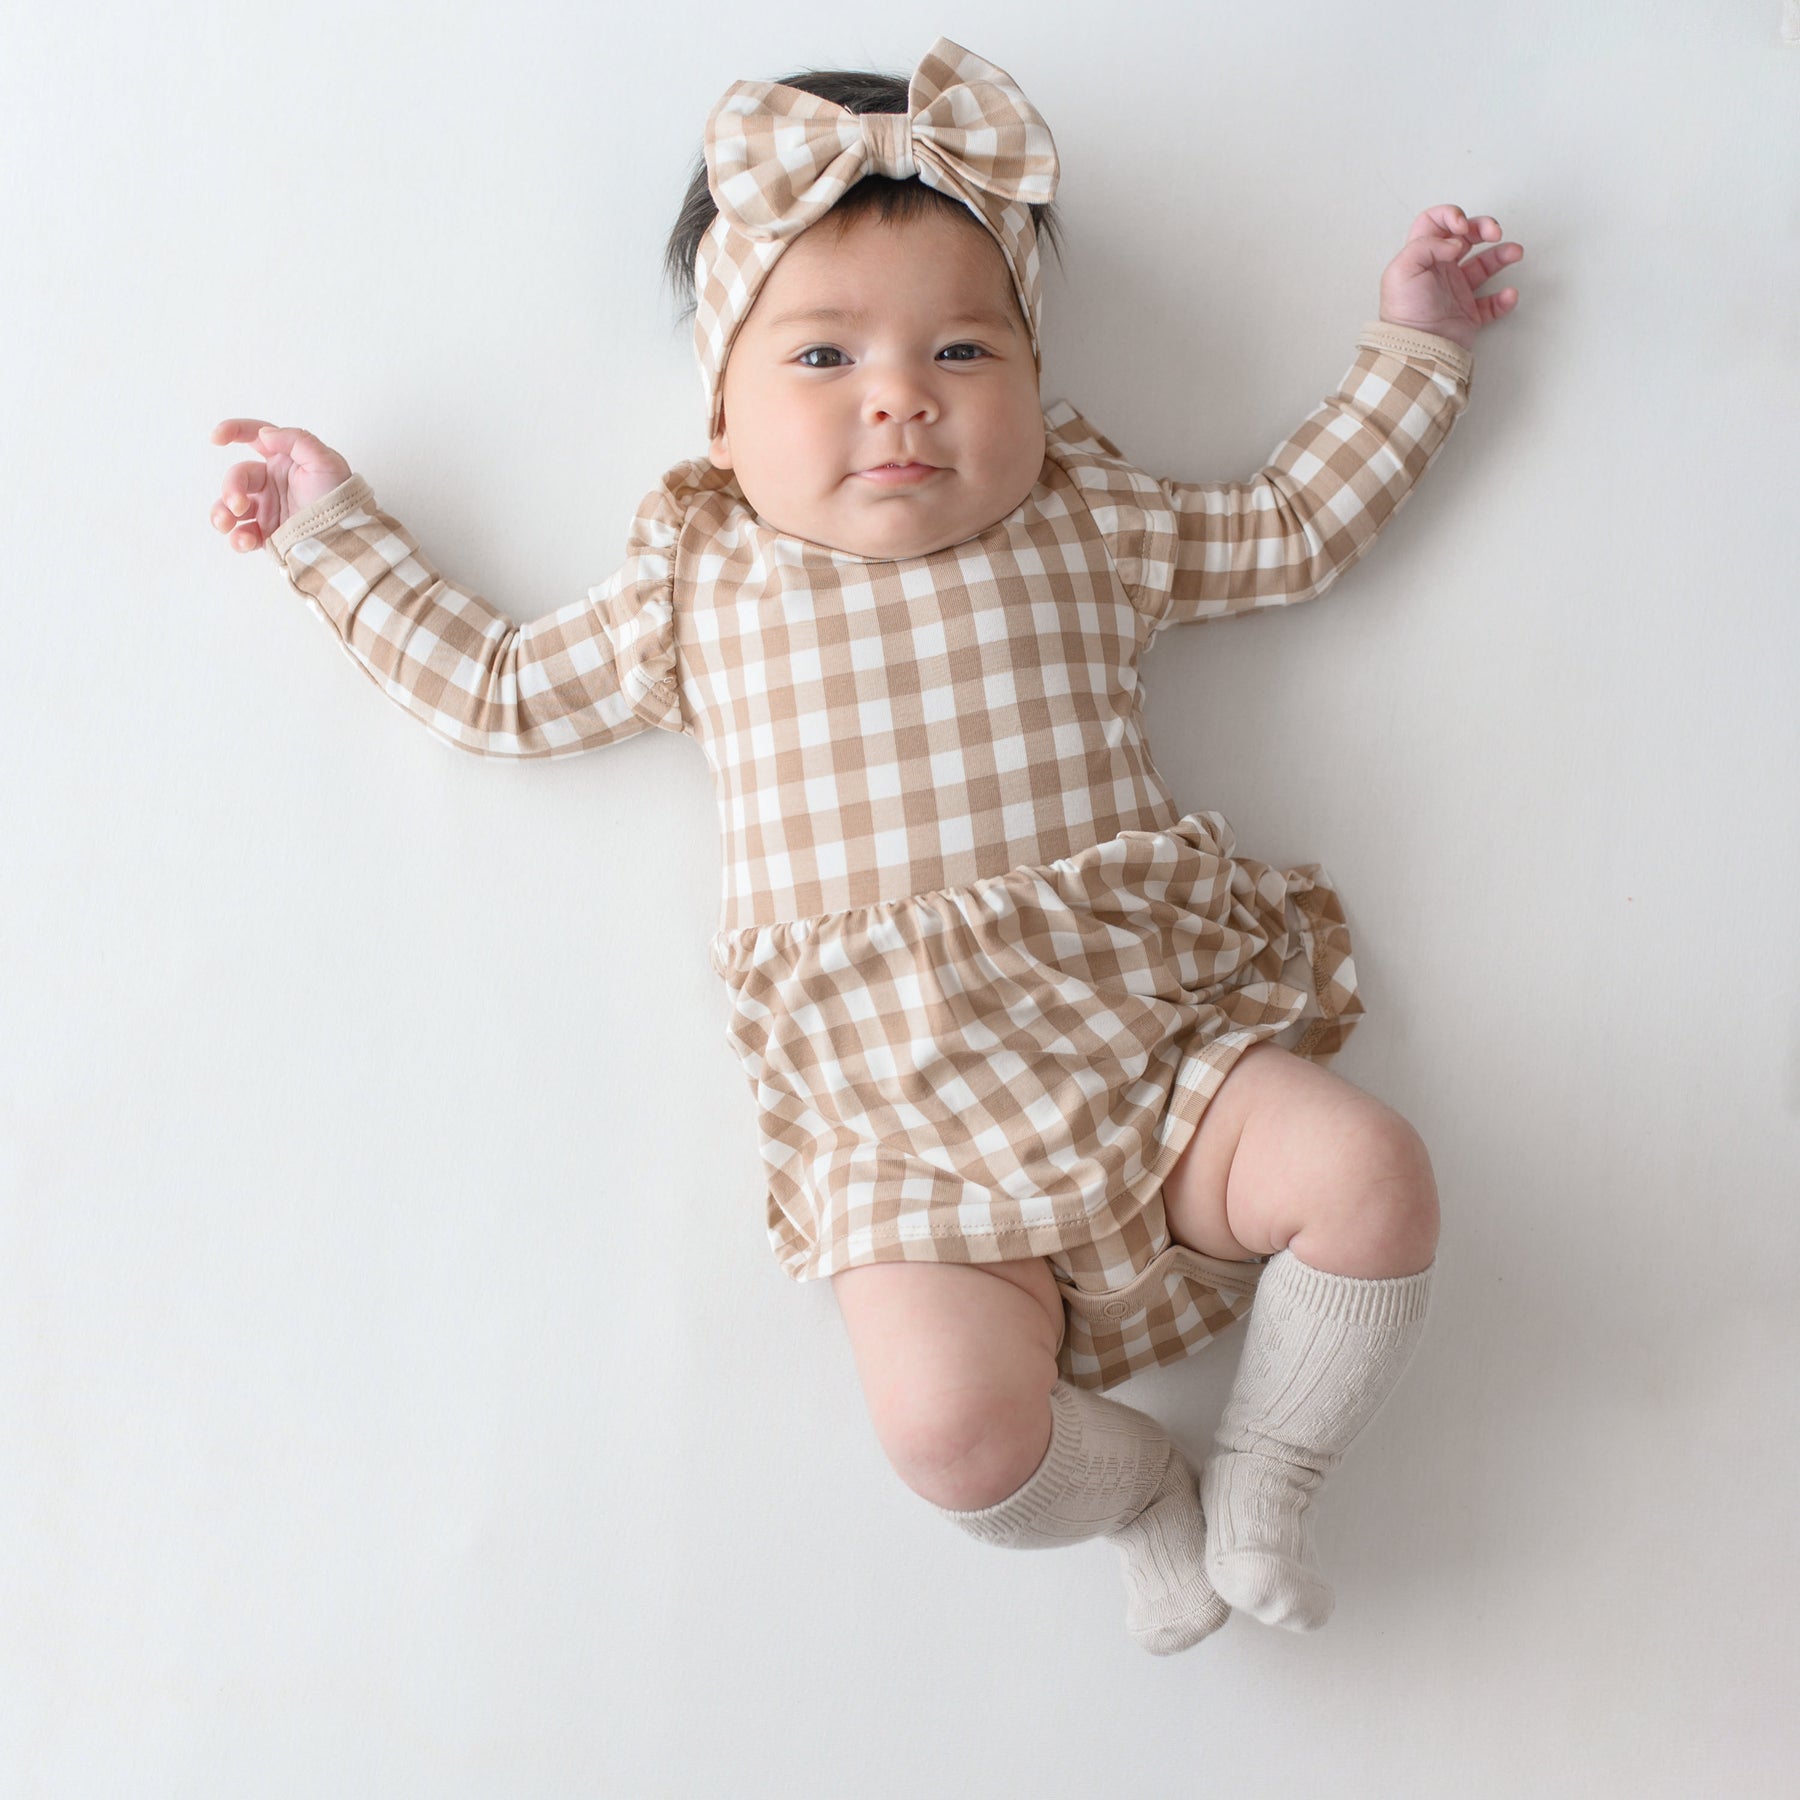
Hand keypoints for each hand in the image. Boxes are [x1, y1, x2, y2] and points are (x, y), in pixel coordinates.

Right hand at [208, 419, 352, 552]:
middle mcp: (272, 483)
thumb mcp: (326, 461)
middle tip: (238, 504)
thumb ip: (296, 440)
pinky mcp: (268, 535)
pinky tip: (245, 541)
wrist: (349, 538)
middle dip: (231, 488)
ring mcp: (268, 509)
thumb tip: (265, 434)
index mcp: (284, 461)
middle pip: (238, 477)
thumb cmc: (341, 498)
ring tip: (226, 523)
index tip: (215, 438)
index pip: (254, 437)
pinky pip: (243, 534)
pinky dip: (237, 538)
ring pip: (231, 507)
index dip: (234, 431)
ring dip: (221, 513)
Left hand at [1377, 205, 1523, 352]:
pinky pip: (1492, 302)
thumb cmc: (1405, 313)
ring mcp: (1455, 291)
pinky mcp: (1468, 314)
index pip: (1434, 223)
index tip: (1461, 226)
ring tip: (1515, 253)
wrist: (1417, 349)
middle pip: (1464, 237)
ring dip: (1502, 255)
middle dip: (1482, 227)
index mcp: (1421, 257)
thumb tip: (1454, 242)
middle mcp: (1439, 270)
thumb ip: (1425, 245)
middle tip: (1494, 232)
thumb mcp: (1402, 271)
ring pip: (1484, 265)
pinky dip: (1504, 298)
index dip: (1450, 216)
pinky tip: (1508, 295)